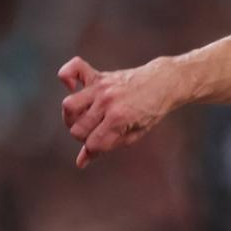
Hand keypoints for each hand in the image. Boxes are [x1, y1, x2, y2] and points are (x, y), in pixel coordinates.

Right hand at [58, 56, 175, 167]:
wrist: (163, 83)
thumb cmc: (150, 111)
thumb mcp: (134, 134)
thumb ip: (107, 146)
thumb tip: (80, 162)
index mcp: (119, 119)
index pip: (92, 143)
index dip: (94, 148)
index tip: (103, 142)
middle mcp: (108, 102)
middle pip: (77, 128)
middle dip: (83, 135)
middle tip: (96, 130)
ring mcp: (101, 87)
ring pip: (69, 105)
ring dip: (72, 116)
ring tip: (84, 116)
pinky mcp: (98, 75)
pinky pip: (73, 68)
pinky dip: (66, 76)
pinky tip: (73, 87)